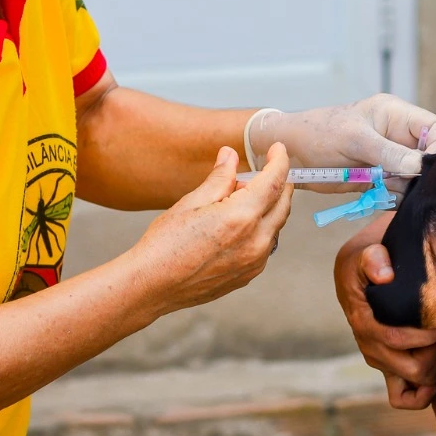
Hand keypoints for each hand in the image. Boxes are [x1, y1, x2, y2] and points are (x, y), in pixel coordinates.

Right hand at [134, 144, 294, 314]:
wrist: (153, 286)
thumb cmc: (165, 245)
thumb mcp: (191, 202)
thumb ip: (219, 178)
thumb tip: (231, 156)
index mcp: (241, 217)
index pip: (274, 181)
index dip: (280, 161)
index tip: (278, 149)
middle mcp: (255, 241)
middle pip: (283, 203)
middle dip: (277, 183)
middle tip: (258, 173)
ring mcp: (255, 261)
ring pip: (276, 225)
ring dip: (267, 207)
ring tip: (235, 201)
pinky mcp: (249, 274)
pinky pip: (265, 244)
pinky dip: (259, 228)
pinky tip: (234, 226)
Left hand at [249, 94, 435, 188]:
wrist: (291, 154)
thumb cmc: (319, 133)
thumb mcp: (354, 139)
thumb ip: (388, 152)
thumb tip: (420, 166)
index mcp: (396, 115)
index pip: (434, 127)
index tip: (429, 168)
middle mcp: (398, 136)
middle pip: (430, 154)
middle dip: (425, 171)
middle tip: (411, 184)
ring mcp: (390, 159)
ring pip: (418, 177)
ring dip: (409, 188)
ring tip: (386, 188)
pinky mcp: (380, 179)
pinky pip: (400, 191)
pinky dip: (396, 199)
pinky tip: (380, 197)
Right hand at [334, 216, 435, 409]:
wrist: (370, 265)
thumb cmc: (374, 257)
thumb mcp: (370, 250)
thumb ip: (373, 258)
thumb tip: (384, 274)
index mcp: (363, 319)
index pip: (395, 340)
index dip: (424, 337)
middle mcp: (369, 343)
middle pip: (410, 369)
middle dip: (435, 354)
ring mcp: (379, 357)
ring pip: (411, 383)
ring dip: (433, 369)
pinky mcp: (388, 365)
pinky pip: (401, 396)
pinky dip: (420, 395)